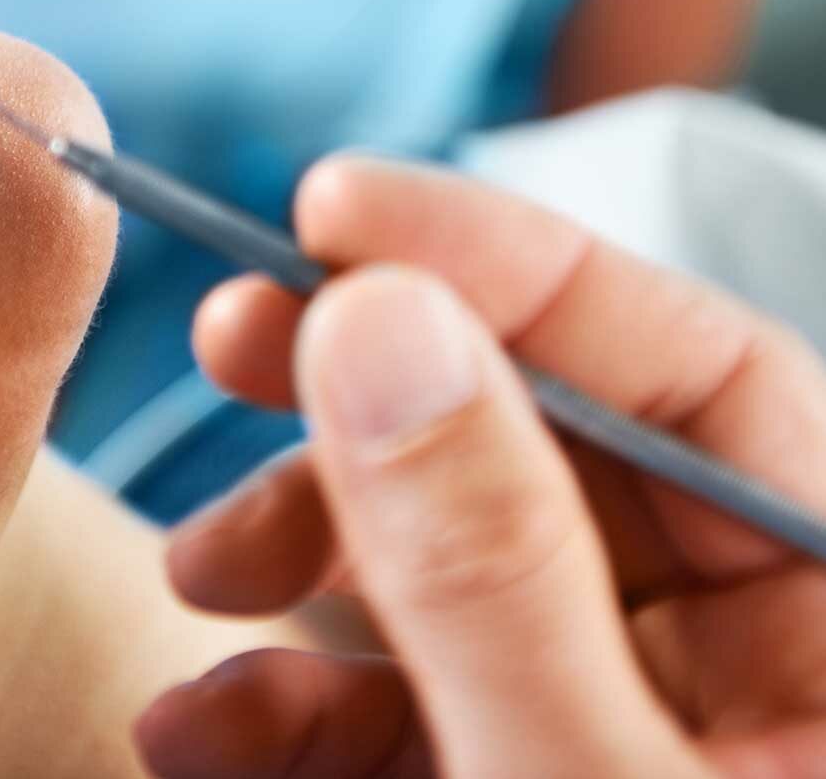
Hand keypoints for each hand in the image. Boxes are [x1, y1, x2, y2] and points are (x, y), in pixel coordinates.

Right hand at [135, 156, 825, 777]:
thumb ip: (492, 568)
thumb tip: (375, 322)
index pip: (699, 374)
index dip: (514, 265)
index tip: (335, 206)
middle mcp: (735, 667)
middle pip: (539, 446)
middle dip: (362, 393)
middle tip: (229, 335)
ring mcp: (609, 725)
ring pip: (442, 562)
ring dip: (294, 550)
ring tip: (199, 573)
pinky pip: (395, 697)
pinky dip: (282, 698)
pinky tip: (197, 728)